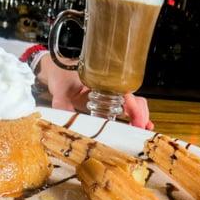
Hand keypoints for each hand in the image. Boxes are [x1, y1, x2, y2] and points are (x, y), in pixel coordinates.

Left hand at [37, 53, 153, 129]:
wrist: (56, 70)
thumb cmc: (61, 74)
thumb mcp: (60, 88)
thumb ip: (61, 102)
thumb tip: (64, 116)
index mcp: (102, 81)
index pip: (124, 93)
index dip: (133, 107)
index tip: (136, 121)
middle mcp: (110, 87)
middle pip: (134, 99)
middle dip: (140, 115)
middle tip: (140, 129)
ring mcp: (110, 95)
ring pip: (132, 104)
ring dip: (139, 117)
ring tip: (142, 129)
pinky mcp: (106, 102)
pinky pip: (124, 108)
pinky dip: (133, 117)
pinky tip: (136, 126)